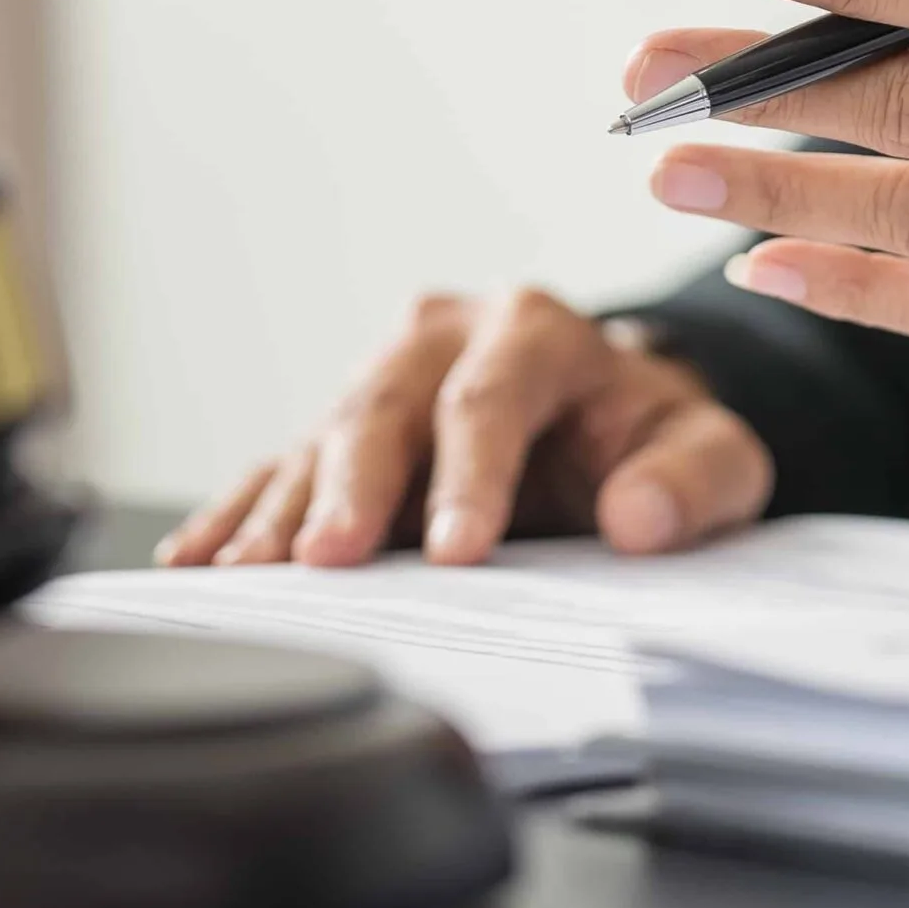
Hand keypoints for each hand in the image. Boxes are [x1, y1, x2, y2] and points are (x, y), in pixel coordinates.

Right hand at [159, 288, 770, 567]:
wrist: (609, 417)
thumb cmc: (652, 438)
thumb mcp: (710, 453)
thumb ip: (691, 480)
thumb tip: (640, 519)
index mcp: (534, 331)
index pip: (490, 399)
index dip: (470, 476)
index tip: (457, 554)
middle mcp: (442, 339)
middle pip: (382, 406)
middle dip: (350, 487)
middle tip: (327, 559)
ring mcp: (381, 382)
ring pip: (319, 438)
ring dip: (281, 512)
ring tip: (249, 577)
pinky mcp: (339, 431)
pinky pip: (276, 469)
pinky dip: (237, 517)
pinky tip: (198, 563)